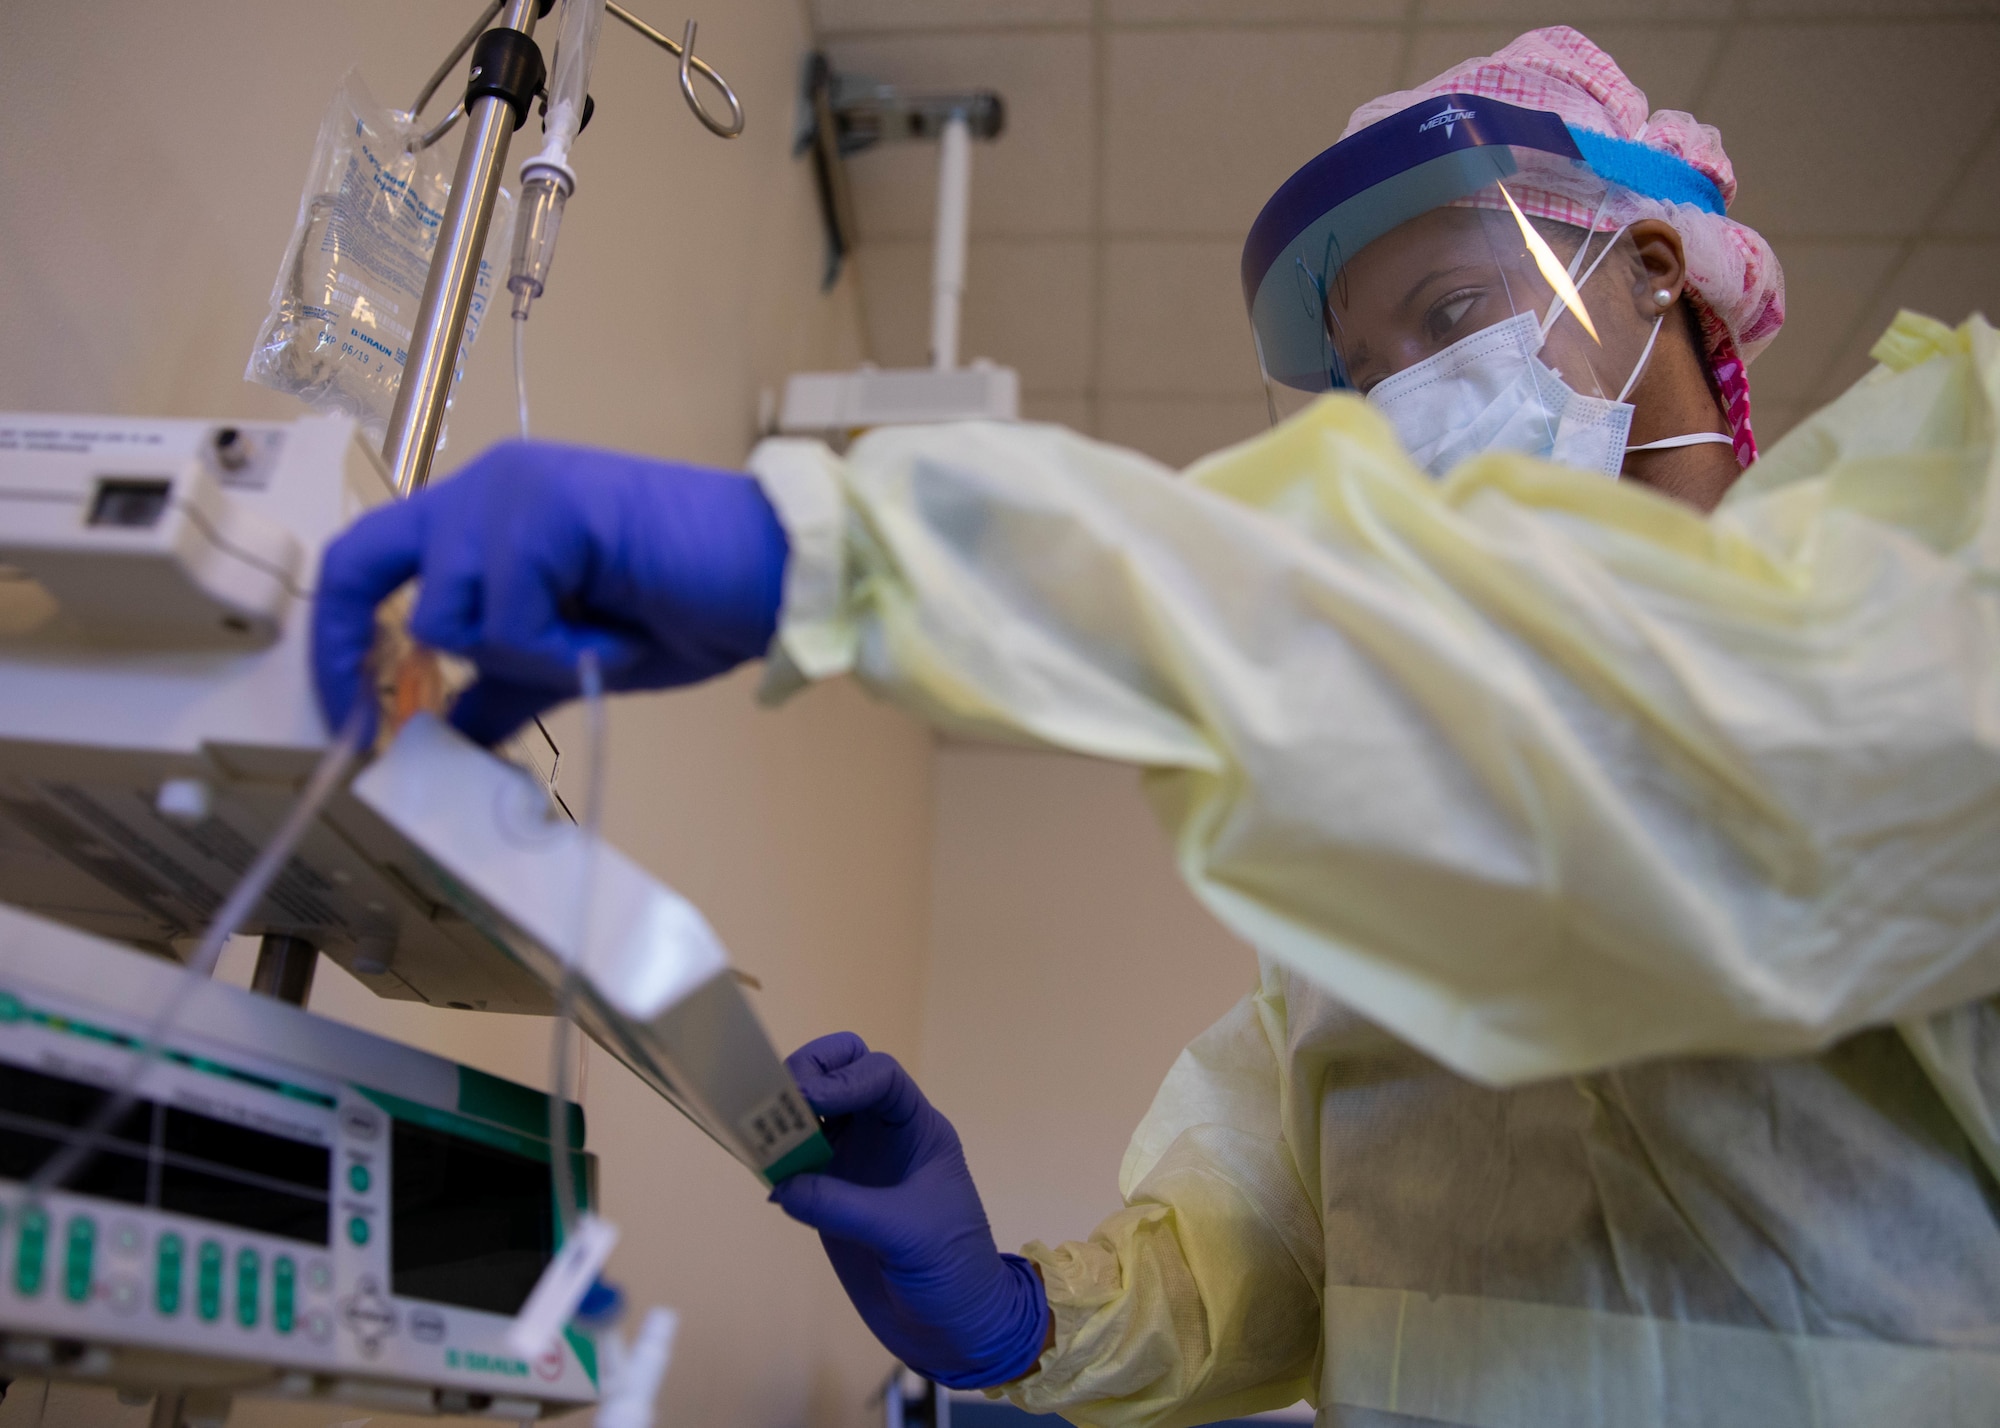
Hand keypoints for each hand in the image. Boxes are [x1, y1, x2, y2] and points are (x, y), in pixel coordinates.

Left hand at [312, 441, 788, 744]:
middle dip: (348, 646)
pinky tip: (619, 632)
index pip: (369, 558)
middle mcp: (485, 485)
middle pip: (363, 561)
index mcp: (485, 511)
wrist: (773, 577)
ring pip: (446, 614)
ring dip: (522, 658)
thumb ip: (501, 685)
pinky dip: (561, 652)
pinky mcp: (546, 508)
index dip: (334, 636)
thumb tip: (441, 735)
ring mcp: (512, 489)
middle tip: (369, 725)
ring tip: (597, 644)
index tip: (347, 717)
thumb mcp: (570, 660)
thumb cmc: (687, 607)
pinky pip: (507, 622)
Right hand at [772, 1033, 1049, 1388]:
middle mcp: (883, 1135)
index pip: (880, 1075)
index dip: (843, 1076)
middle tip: (777, 1099)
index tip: (808, 1098)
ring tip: (756, 1133)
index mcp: (918, 1129)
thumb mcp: (907, 1232)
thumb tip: (781, 1184)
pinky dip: (775, 1162)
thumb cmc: (953, 1270)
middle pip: (843, 1074)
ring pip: (814, 1116)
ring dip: (784, 1116)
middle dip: (809, 1072)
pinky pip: (796, 1164)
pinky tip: (763, 1176)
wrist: (955, 1329)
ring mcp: (855, 1165)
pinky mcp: (831, 1200)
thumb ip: (843, 1206)